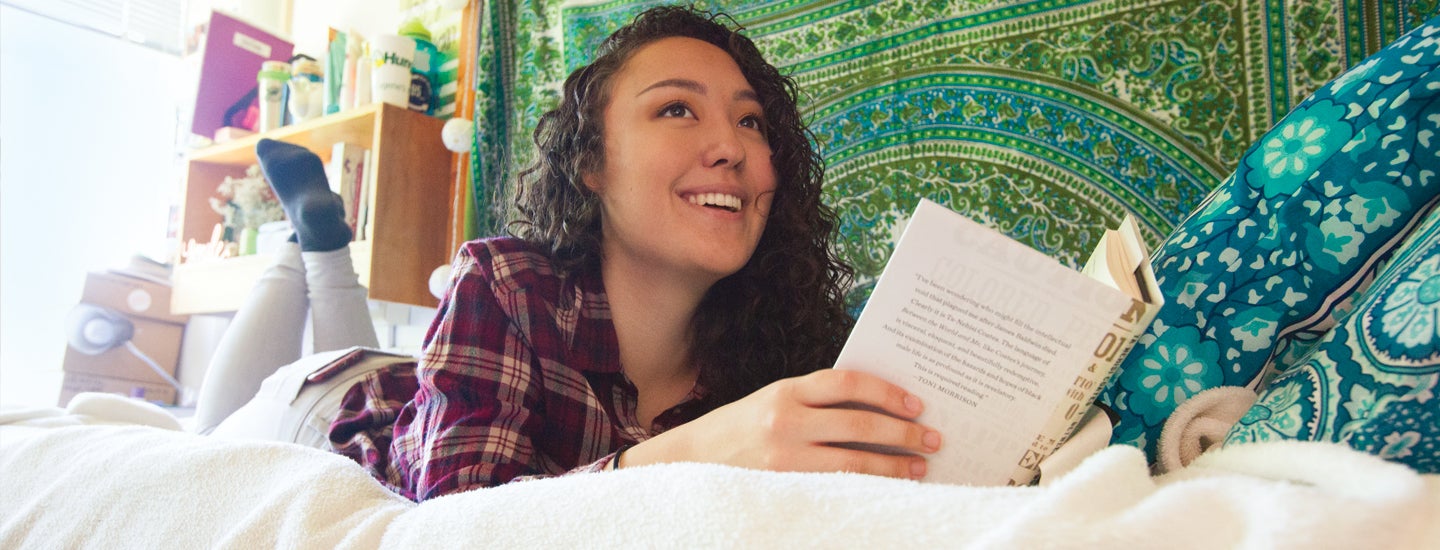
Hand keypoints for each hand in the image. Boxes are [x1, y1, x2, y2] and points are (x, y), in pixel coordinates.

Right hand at [620, 369, 940, 478]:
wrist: (689, 462)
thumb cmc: (740, 430)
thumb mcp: (772, 402)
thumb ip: (815, 402)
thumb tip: (878, 407)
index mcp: (784, 390)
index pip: (846, 382)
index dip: (886, 391)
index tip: (915, 403)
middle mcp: (784, 420)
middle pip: (859, 423)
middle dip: (903, 432)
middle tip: (932, 438)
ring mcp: (783, 457)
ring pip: (854, 461)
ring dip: (894, 465)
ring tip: (921, 467)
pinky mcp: (783, 486)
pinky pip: (838, 486)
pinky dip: (869, 486)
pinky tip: (889, 488)